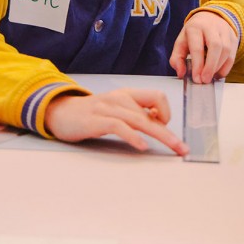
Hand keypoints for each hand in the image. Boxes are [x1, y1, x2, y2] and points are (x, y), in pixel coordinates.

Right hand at [44, 90, 188, 154]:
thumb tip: (156, 122)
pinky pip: (119, 126)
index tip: (163, 126)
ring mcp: (108, 108)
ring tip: (173, 148)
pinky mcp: (96, 120)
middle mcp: (120, 99)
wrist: (60, 112)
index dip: (165, 111)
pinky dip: (132, 136)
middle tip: (183, 148)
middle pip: (152, 113)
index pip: (157, 96)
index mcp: (127, 95)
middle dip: (170, 133)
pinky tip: (141, 146)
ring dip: (160, 135)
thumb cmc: (90, 114)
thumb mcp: (116, 109)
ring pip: (140, 120)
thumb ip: (134, 113)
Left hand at [170, 11, 238, 83]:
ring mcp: (224, 31)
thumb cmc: (194, 33)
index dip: (197, 65)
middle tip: (205, 80)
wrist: (209, 18)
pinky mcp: (233, 37)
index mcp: (195, 27)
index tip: (197, 78)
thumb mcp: (181, 42)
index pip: (198, 47)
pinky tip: (218, 73)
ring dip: (218, 67)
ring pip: (226, 50)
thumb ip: (177, 58)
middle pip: (215, 46)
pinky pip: (232, 54)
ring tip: (210, 77)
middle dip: (210, 66)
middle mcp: (211, 27)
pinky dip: (226, 67)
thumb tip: (181, 72)